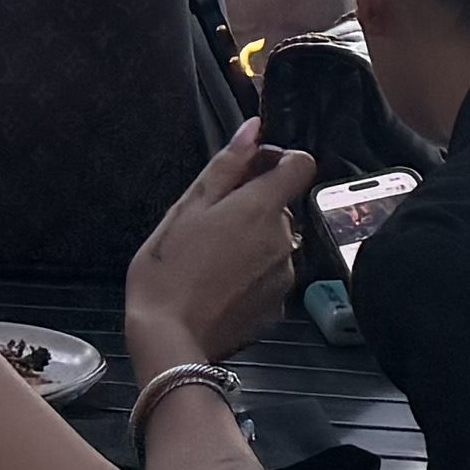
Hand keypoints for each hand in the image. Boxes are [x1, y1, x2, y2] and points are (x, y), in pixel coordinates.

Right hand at [124, 133, 321, 375]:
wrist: (169, 341)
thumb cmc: (169, 269)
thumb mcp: (188, 207)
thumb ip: (228, 164)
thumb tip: (255, 128)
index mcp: (263, 208)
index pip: (300, 164)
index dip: (276, 161)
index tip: (247, 173)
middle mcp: (285, 239)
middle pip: (281, 206)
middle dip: (252, 207)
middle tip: (208, 225)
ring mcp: (285, 276)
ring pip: (275, 242)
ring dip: (252, 242)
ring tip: (210, 260)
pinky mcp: (278, 308)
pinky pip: (270, 276)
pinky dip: (252, 275)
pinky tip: (219, 287)